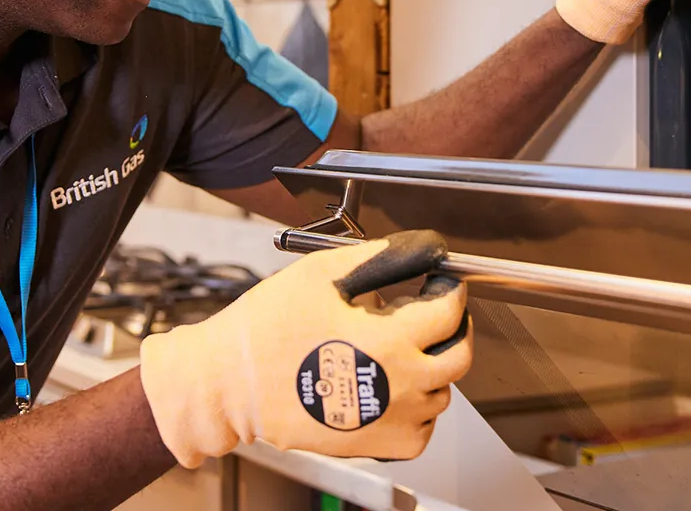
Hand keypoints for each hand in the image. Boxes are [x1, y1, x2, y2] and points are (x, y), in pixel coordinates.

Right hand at [139, 231, 471, 467]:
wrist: (230, 384)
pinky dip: (417, 405)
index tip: (438, 282)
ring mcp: (393, 420)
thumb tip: (420, 247)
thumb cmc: (266, 329)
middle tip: (431, 312)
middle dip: (454, 326)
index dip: (448, 288)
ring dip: (431, 366)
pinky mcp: (381, 444)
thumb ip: (379, 258)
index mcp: (389, 340)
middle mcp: (400, 386)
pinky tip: (388, 384)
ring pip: (442, 391)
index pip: (450, 310)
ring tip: (397, 349)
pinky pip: (422, 425)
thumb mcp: (320, 275)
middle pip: (460, 354)